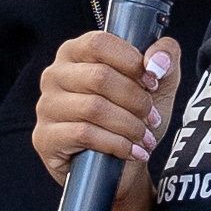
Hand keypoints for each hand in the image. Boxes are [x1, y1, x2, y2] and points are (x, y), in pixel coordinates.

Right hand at [32, 32, 180, 197]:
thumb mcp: (159, 83)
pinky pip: (84, 134)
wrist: (123, 167)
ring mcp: (46, 106)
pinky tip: (131, 151)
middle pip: (99, 77)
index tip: (152, 82)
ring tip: (144, 137)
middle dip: (136, 101)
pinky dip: (117, 144)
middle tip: (152, 117)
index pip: (100, 43)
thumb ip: (165, 55)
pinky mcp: (45, 137)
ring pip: (94, 108)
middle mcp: (55, 74)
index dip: (132, 62)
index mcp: (76, 52)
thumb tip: (156, 61)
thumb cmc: (133, 117)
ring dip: (129, 125)